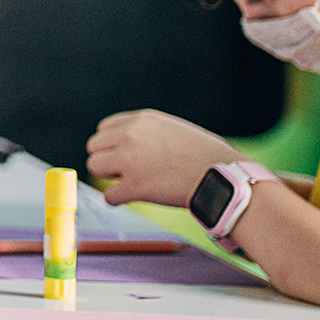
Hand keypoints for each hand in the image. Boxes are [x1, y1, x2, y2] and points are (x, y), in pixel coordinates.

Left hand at [86, 109, 241, 207]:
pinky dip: (119, 200)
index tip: (122, 155)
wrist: (224, 177)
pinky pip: (109, 196)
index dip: (112, 145)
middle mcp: (131, 135)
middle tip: (125, 171)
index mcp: (142, 119)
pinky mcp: (134, 186)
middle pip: (94, 147)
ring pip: (95, 167)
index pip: (104, 128)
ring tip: (130, 183)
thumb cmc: (208, 157)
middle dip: (107, 160)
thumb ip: (147, 133)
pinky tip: (134, 198)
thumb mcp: (174, 129)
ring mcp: (130, 160)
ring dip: (110, 178)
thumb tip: (127, 144)